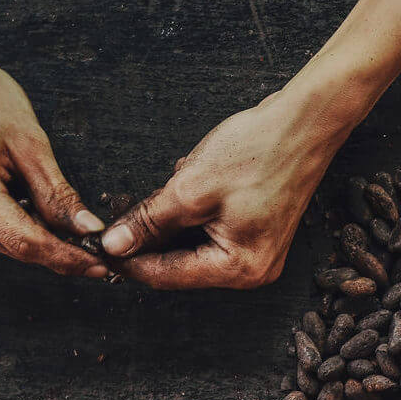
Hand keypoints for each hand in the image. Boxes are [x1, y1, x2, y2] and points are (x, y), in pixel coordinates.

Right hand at [0, 48, 107, 277]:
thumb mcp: (31, 143)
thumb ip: (58, 194)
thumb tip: (88, 230)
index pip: (26, 242)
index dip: (66, 257)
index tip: (100, 265)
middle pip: (18, 248)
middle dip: (62, 253)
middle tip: (102, 254)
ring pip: (10, 243)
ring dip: (46, 241)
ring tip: (80, 231)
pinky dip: (27, 227)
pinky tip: (48, 215)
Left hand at [101, 85, 353, 289]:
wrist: (305, 124)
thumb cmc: (258, 153)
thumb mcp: (189, 190)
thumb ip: (148, 222)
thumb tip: (115, 245)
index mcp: (238, 268)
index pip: (165, 275)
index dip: (127, 259)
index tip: (95, 245)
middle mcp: (252, 271)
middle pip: (179, 265)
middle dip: (152, 236)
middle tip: (126, 207)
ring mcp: (258, 254)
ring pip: (193, 247)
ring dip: (172, 221)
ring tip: (178, 183)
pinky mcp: (258, 234)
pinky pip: (211, 233)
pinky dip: (193, 213)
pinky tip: (194, 184)